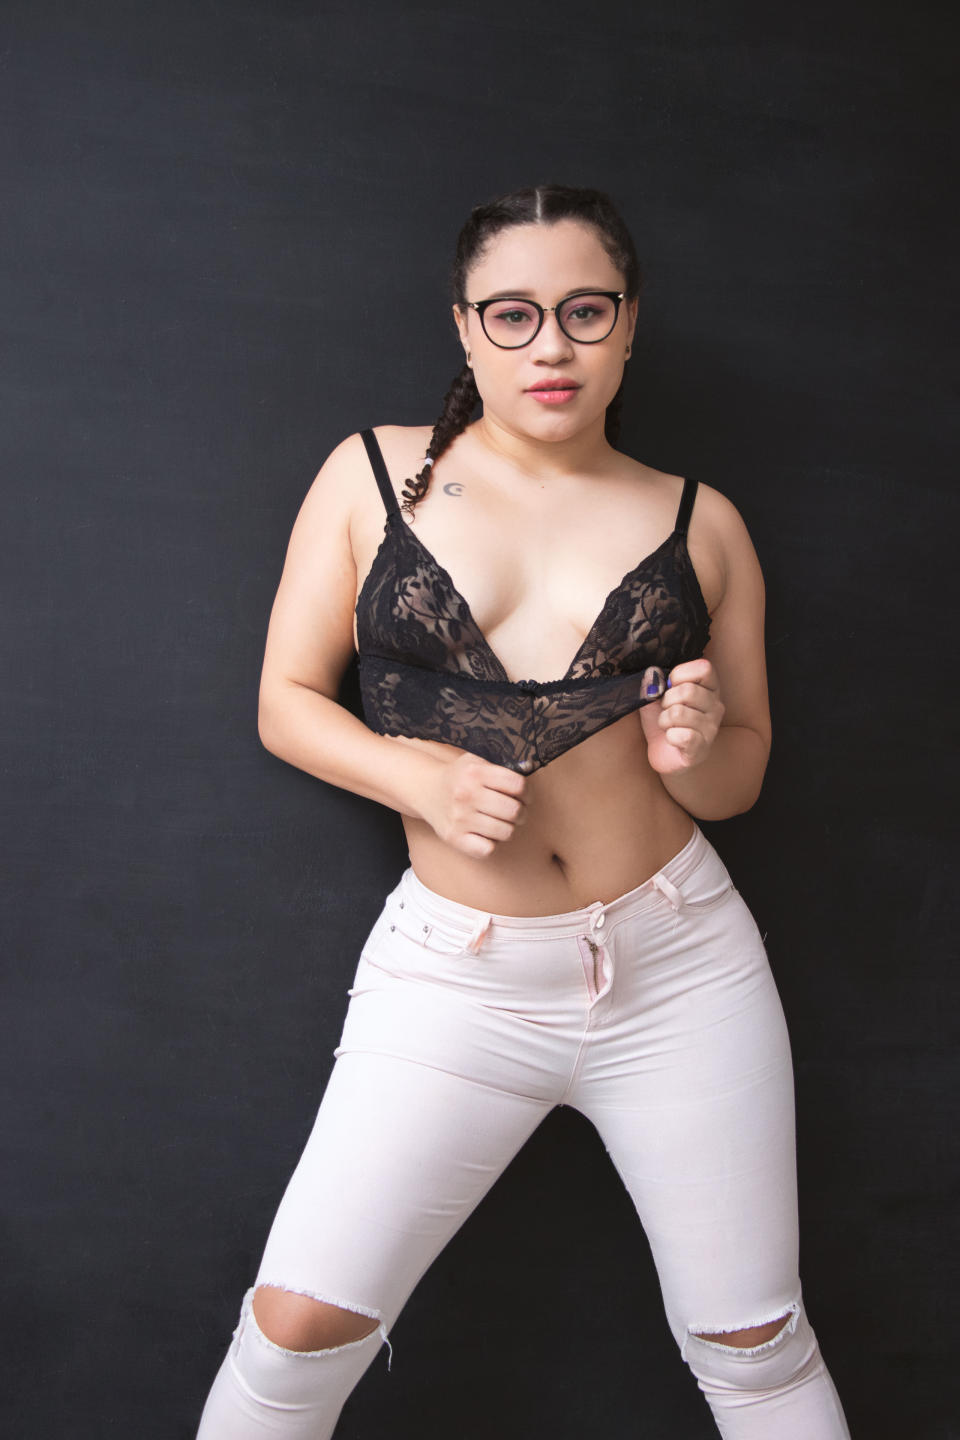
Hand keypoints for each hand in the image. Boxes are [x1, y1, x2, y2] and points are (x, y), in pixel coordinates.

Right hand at [395, 739, 527, 858]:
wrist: (425, 789)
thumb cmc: (459, 777)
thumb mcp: (477, 762)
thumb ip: (502, 768)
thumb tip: (530, 768)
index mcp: (475, 773)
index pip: (518, 785)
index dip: (527, 792)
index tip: (524, 796)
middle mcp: (467, 794)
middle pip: (514, 810)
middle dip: (521, 813)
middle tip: (516, 812)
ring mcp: (459, 818)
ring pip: (505, 832)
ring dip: (508, 828)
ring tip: (501, 822)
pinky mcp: (454, 837)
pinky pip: (487, 849)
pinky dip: (492, 844)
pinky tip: (487, 834)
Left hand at [638, 659, 724, 773]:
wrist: (664, 752)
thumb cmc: (665, 720)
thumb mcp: (657, 696)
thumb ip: (654, 682)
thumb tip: (651, 675)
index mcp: (710, 688)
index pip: (704, 668)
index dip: (679, 674)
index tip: (670, 686)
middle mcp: (716, 706)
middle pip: (688, 691)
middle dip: (667, 701)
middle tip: (666, 710)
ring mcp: (711, 728)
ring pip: (679, 713)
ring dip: (664, 720)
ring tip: (667, 725)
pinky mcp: (701, 748)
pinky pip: (681, 735)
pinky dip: (669, 736)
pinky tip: (672, 738)